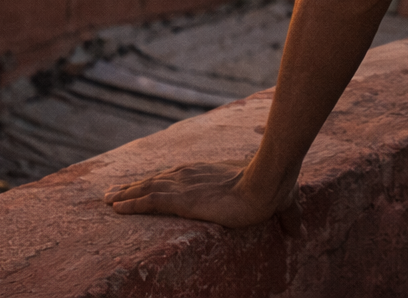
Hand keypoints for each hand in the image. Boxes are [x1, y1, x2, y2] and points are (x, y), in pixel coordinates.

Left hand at [103, 159, 299, 232]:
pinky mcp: (181, 198)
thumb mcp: (281, 201)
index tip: (145, 184)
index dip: (160, 181)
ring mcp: (184, 185)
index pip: (178, 176)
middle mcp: (192, 175)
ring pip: (146, 188)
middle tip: (112, 192)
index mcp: (210, 174)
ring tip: (106, 200)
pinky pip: (148, 201)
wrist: (268, 180)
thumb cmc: (276, 184)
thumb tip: (301, 232)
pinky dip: (130, 203)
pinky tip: (115, 208)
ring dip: (125, 194)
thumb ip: (288, 215)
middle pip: (156, 179)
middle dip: (133, 186)